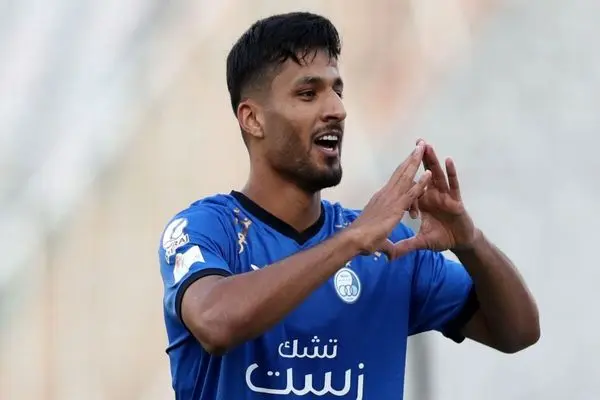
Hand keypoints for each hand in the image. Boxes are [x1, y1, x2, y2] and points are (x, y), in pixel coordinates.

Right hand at [348, 143, 431, 259]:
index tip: (409, 159)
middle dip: (410, 158)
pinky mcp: (396, 207)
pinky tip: (428, 173)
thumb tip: (390, 254)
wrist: (355, 239)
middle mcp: (385, 194)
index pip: (394, 180)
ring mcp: (391, 199)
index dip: (403, 168)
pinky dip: (421, 182)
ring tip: (423, 148)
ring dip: (415, 162)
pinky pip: (412, 192)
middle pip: (400, 172)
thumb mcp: (379, 241)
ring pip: (406, 176)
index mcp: (381, 199)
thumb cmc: (362, 240)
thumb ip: (388, 246)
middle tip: (419, 145)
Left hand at [396, 140, 477, 253]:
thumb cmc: (442, 238)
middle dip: (418, 159)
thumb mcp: (421, 242)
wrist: (460, 243)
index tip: (399, 166)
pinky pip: (453, 184)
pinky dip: (451, 173)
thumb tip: (390, 256)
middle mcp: (432, 195)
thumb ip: (406, 246)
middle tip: (415, 143)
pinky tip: (448, 160)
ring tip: (427, 146)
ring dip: (432, 160)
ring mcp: (444, 195)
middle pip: (423, 174)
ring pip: (436, 175)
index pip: (410, 189)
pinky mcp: (455, 199)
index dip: (405, 180)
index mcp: (421, 202)